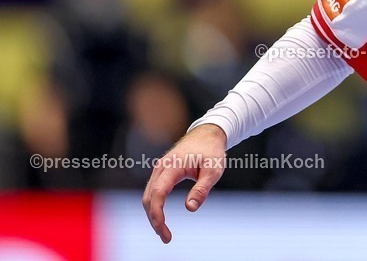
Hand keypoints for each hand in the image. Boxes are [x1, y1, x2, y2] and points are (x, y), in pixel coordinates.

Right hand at [142, 123, 226, 243]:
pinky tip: (161, 218)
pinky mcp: (161, 172)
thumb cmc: (212, 151)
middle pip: (149, 198)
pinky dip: (154, 206)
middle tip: (166, 237)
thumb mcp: (214, 170)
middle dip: (154, 219)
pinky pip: (153, 191)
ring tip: (164, 232)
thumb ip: (203, 189)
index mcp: (172, 166)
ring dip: (153, 214)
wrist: (208, 133)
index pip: (158, 193)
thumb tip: (190, 208)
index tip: (164, 231)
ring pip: (148, 195)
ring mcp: (159, 169)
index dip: (157, 214)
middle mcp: (161, 168)